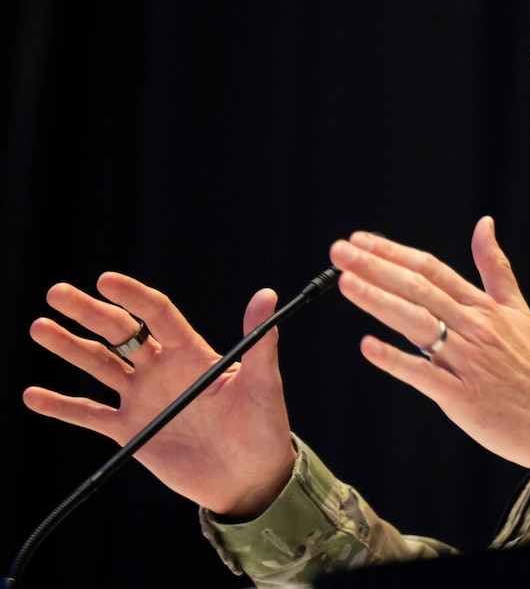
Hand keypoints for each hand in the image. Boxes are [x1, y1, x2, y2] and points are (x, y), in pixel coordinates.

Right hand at [22, 272, 296, 518]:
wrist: (252, 478)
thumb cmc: (264, 426)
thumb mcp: (263, 382)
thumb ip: (259, 340)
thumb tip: (267, 295)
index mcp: (193, 353)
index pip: (156, 314)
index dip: (132, 296)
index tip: (106, 280)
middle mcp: (163, 370)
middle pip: (120, 334)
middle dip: (89, 312)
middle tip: (57, 294)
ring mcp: (144, 400)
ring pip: (99, 366)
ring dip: (69, 347)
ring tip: (40, 327)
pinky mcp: (132, 433)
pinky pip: (90, 415)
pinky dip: (62, 406)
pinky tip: (33, 395)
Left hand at [330, 217, 529, 476]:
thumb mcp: (519, 310)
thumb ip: (496, 268)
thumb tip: (483, 224)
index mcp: (484, 307)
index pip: (432, 270)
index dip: (393, 253)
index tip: (360, 240)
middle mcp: (475, 328)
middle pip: (419, 289)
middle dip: (375, 267)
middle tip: (339, 251)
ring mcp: (468, 362)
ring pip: (417, 324)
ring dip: (379, 300)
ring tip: (345, 283)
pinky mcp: (462, 397)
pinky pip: (423, 374)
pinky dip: (395, 360)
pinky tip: (367, 346)